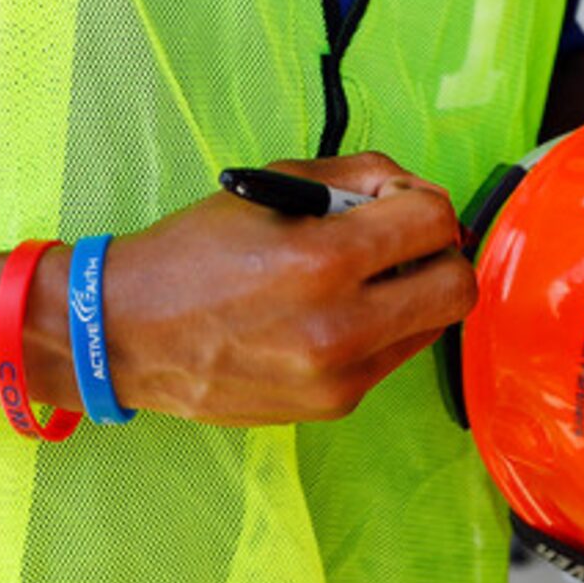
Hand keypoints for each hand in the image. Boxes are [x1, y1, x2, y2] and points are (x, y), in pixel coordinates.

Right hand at [102, 153, 474, 426]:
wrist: (126, 333)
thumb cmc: (194, 251)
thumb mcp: (271, 184)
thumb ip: (357, 176)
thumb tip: (417, 192)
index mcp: (323, 260)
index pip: (435, 221)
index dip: (422, 199)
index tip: (393, 201)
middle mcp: (342, 327)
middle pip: (457, 285)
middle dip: (438, 252)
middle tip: (398, 241)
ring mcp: (340, 376)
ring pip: (433, 326)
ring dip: (413, 292)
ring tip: (360, 277)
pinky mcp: (334, 406)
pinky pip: (393, 357)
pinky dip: (381, 328)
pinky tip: (332, 313)